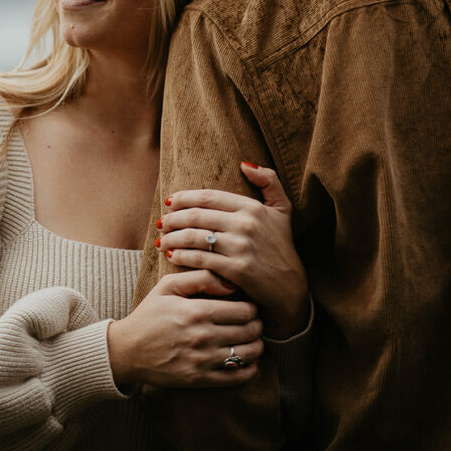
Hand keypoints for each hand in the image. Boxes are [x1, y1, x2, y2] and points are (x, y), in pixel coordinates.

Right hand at [107, 270, 262, 389]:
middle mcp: (203, 336)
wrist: (127, 350)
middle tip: (253, 322)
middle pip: (251, 331)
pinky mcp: (200, 380)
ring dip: (256, 345)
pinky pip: (237, 377)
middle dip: (257, 325)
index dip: (252, 307)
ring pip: (249, 354)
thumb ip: (200, 277)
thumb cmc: (149, 315)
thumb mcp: (168, 286)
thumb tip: (230, 283)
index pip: (245, 310)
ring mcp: (203, 360)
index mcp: (197, 311)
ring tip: (251, 339)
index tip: (249, 306)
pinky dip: (249, 369)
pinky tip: (246, 361)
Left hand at [155, 163, 308, 338]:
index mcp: (252, 207)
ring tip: (161, 240)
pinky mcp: (236, 270)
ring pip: (194, 237)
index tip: (169, 201)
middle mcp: (246, 224)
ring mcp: (240, 247)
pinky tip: (171, 256)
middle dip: (173, 219)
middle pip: (196, 216)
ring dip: (172, 238)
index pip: (208, 196)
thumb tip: (245, 164)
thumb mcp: (282, 209)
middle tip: (161, 223)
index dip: (184, 198)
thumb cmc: (281, 245)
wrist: (289, 286)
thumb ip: (269, 181)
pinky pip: (200, 259)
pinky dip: (181, 256)